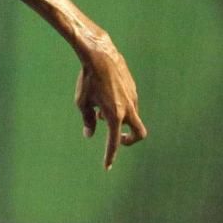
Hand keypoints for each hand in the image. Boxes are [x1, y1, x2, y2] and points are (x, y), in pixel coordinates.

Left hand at [75, 36, 146, 169]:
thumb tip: (90, 134)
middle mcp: (128, 108)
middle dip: (130, 141)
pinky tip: (105, 100)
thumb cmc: (88, 80)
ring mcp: (133, 98)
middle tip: (118, 140)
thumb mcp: (82, 103)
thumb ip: (87, 120)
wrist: (100, 56)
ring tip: (100, 113)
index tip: (107, 167)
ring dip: (119, 121)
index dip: (110, 156)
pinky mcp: (133, 89)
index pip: (114, 142)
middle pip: (140, 134)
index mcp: (115, 116)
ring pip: (131, 117)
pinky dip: (120, 109)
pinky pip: (129, 105)